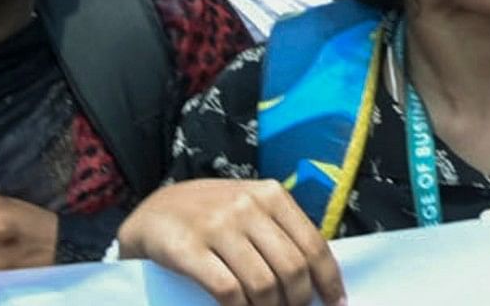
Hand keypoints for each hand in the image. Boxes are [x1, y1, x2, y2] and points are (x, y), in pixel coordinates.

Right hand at [118, 179, 344, 305]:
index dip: (329, 279)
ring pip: (263, 282)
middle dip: (300, 300)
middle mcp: (248, 206)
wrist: (152, 211)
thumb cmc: (211, 216)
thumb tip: (318, 276)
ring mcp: (217, 226)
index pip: (313, 243)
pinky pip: (227, 291)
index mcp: (271, 195)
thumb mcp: (250, 209)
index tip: (337, 302)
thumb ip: (280, 232)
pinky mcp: (188, 249)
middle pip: (292, 267)